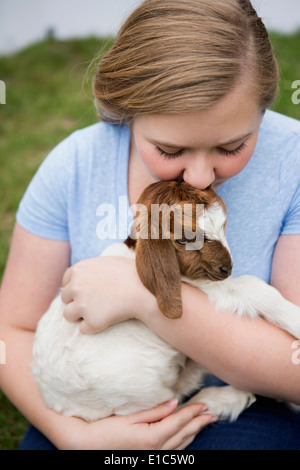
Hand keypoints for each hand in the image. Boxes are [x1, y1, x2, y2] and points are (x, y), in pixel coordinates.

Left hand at [61, 256, 156, 333]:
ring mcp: (82, 305)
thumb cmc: (133, 274)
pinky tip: (107, 320)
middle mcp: (76, 286)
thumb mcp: (109, 262)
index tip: (89, 292)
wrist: (146, 291)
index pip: (66, 281)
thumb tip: (83, 276)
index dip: (76, 288)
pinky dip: (93, 327)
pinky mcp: (91, 321)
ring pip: (68, 315)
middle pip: (65, 298)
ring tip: (98, 313)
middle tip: (96, 303)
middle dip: (77, 302)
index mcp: (79, 269)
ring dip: (80, 316)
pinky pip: (84, 329)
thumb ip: (92, 268)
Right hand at [63, 399, 215, 449]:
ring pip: (180, 446)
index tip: (204, 405)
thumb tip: (173, 403)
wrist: (86, 447)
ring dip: (193, 433)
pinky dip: (182, 443)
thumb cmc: (105, 429)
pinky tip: (186, 437)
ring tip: (203, 423)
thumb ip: (154, 411)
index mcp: (152, 438)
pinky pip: (172, 453)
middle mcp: (155, 451)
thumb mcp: (130, 417)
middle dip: (198, 424)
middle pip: (183, 435)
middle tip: (211, 414)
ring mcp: (152, 458)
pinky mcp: (147, 459)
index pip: (178, 422)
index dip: (192, 413)